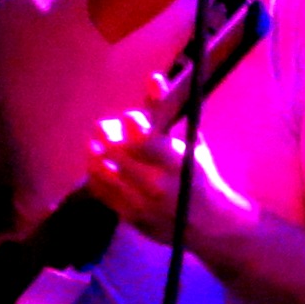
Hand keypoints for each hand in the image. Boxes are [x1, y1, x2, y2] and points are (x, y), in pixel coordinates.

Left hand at [86, 99, 261, 250]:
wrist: (209, 224)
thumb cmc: (200, 176)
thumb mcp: (191, 144)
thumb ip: (167, 115)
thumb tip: (152, 79)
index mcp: (179, 163)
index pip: (145, 138)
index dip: (132, 123)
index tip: (129, 118)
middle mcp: (159, 184)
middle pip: (119, 152)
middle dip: (107, 134)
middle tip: (103, 127)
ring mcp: (143, 203)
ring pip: (105, 172)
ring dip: (96, 154)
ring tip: (95, 146)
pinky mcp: (131, 218)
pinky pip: (103, 193)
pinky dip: (96, 177)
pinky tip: (98, 167)